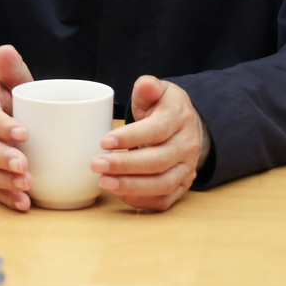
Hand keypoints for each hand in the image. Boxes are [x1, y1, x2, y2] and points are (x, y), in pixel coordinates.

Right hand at [0, 45, 34, 210]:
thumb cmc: (5, 92)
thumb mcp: (8, 76)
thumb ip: (10, 67)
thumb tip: (5, 51)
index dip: (2, 125)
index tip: (23, 133)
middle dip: (2, 158)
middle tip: (24, 166)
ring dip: (4, 181)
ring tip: (26, 187)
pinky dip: (6, 196)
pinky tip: (23, 204)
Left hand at [91, 75, 200, 210]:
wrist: (185, 125)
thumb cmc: (163, 107)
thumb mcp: (158, 90)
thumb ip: (148, 87)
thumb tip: (146, 84)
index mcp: (180, 118)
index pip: (157, 130)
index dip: (131, 137)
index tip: (104, 141)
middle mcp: (188, 145)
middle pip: (159, 160)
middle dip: (125, 165)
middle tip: (96, 164)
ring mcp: (187, 168)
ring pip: (162, 184)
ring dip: (131, 186)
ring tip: (104, 181)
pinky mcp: (182, 185)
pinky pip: (164, 200)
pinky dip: (140, 200)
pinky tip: (118, 192)